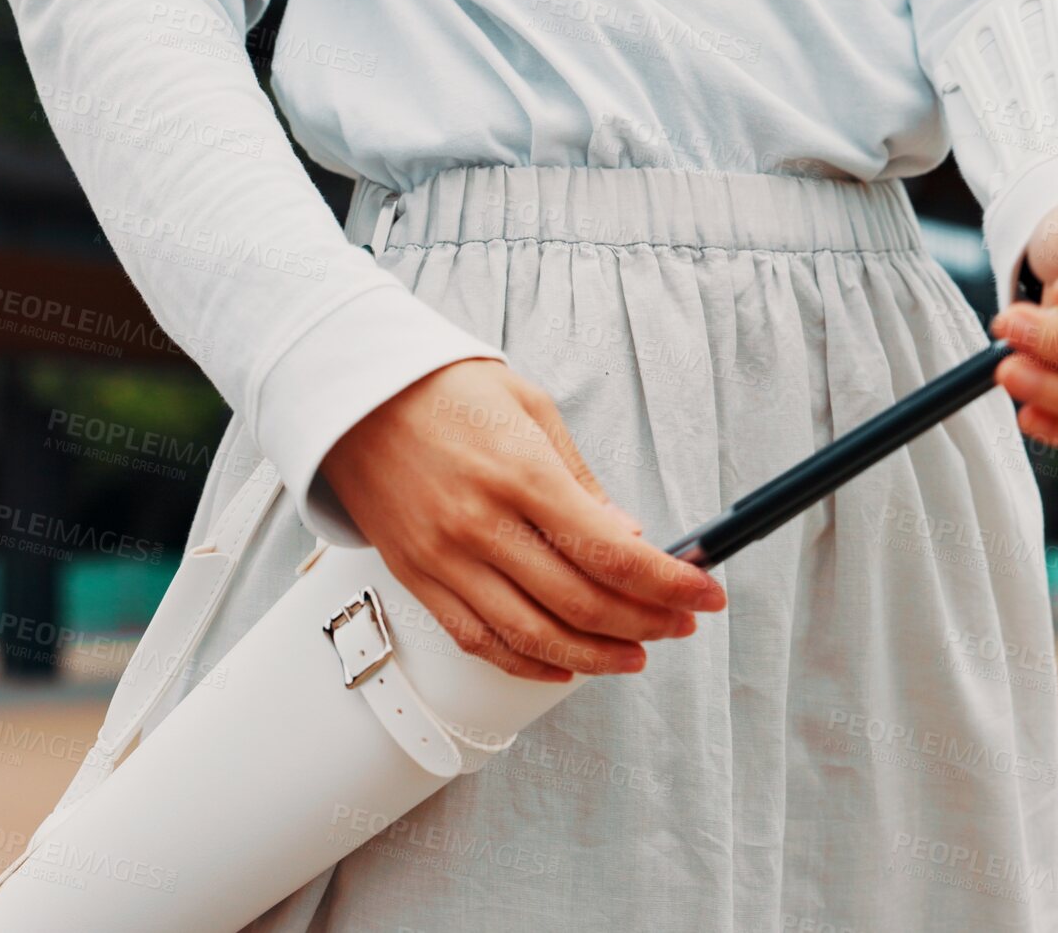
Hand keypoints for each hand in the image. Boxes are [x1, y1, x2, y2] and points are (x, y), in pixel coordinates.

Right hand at [320, 358, 725, 681]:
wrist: (352, 395)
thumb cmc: (444, 390)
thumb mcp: (531, 410)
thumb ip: (581, 481)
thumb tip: (629, 537)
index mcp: (520, 476)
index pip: (612, 553)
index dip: (669, 585)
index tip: (705, 596)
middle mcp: (481, 526)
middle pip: (582, 604)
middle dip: (647, 622)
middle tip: (680, 624)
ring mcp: (445, 560)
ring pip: (534, 637)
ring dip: (597, 657)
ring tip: (636, 654)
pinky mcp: (418, 579)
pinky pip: (479, 641)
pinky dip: (528, 665)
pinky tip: (565, 666)